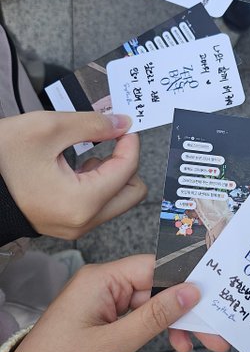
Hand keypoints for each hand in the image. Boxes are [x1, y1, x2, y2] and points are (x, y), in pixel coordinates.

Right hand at [0, 111, 146, 238]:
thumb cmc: (1, 159)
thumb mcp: (47, 128)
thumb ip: (92, 124)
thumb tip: (123, 124)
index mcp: (82, 201)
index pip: (128, 169)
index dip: (130, 142)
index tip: (123, 126)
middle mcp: (84, 221)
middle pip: (133, 192)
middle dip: (127, 162)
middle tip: (111, 142)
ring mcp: (77, 227)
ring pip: (119, 199)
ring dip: (113, 173)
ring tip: (88, 156)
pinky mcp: (70, 225)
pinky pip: (101, 204)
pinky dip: (100, 183)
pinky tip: (79, 168)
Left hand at [0, 255, 227, 351]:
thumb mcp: (111, 344)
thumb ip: (154, 316)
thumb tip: (190, 292)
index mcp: (101, 278)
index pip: (154, 267)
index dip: (184, 278)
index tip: (211, 290)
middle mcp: (105, 284)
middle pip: (157, 287)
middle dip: (185, 308)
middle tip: (212, 326)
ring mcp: (106, 301)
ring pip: (153, 304)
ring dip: (176, 322)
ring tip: (200, 340)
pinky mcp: (106, 318)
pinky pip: (141, 317)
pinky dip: (159, 329)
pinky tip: (175, 341)